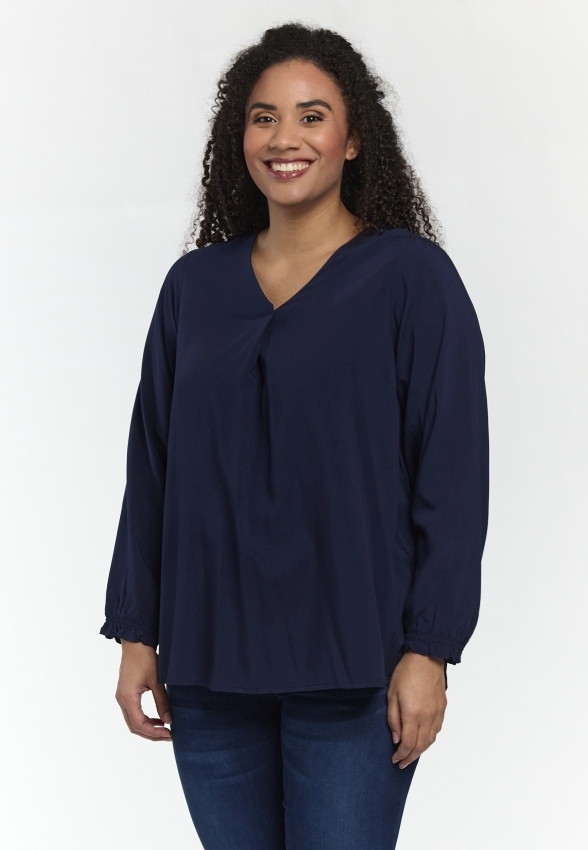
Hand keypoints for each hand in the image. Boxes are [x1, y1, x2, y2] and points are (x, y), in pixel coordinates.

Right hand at [114, 640, 172, 740]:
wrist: (135, 643)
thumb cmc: (145, 659)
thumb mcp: (157, 681)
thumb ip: (162, 702)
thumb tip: (169, 720)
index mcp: (128, 697)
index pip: (139, 724)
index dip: (154, 733)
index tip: (169, 734)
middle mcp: (122, 700)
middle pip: (134, 726)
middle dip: (151, 733)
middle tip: (168, 735)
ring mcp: (122, 697)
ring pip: (132, 720)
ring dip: (148, 727)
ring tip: (164, 728)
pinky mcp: (125, 693)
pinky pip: (133, 712)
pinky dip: (144, 718)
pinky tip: (157, 718)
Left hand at [387, 651, 446, 767]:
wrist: (426, 656)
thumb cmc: (406, 672)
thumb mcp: (391, 694)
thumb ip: (393, 718)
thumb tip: (396, 738)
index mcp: (412, 714)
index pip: (408, 744)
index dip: (401, 755)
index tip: (395, 759)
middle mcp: (427, 717)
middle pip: (421, 746)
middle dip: (411, 757)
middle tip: (402, 763)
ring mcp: (437, 713)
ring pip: (431, 740)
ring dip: (421, 750)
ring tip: (412, 755)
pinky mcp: (442, 707)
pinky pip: (437, 729)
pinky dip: (430, 739)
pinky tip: (424, 739)